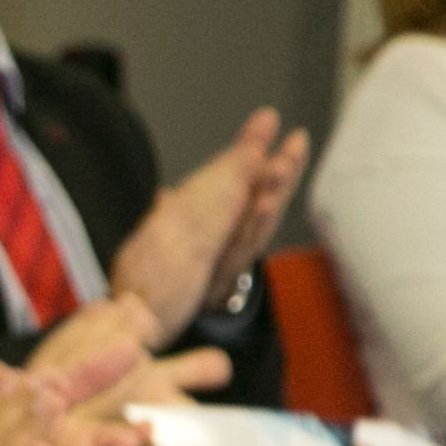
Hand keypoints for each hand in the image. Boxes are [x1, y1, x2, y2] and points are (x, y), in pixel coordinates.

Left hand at [108, 109, 309, 332]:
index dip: (255, 153)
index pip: (241, 186)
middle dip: (280, 171)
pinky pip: (240, 248)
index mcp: (221, 229)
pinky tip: (261, 204)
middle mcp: (232, 242)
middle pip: (263, 202)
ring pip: (257, 221)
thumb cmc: (168, 286)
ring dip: (272, 192)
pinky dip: (252, 226)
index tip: (268, 119)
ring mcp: (230, 258)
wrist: (150, 326)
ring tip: (282, 165)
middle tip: (295, 142)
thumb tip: (165, 193)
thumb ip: (173, 219)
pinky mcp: (220, 275)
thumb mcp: (169, 245)